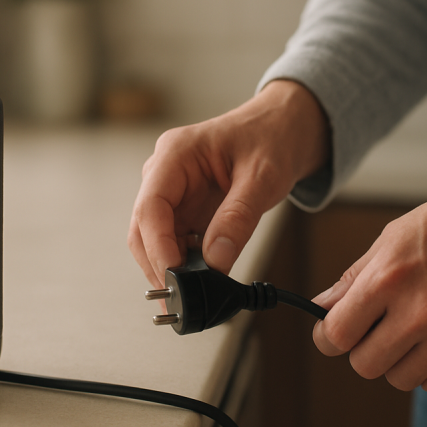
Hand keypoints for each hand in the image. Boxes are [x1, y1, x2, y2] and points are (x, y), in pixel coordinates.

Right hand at [129, 80, 328, 289]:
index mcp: (175, 154)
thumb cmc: (271, 139)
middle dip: (159, 265)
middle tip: (181, 299)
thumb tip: (215, 261)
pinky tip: (201, 280)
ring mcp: (172, 193)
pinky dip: (184, 264)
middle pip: (143, 228)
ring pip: (153, 240)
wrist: (282, 128)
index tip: (175, 276)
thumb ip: (238, 217)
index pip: (150, 207)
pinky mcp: (184, 209)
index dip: (158, 246)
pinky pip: (174, 241)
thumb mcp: (263, 177)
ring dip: (169, 268)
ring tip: (193, 295)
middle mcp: (165, 174)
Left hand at [312, 149, 426, 392]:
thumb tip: (322, 307)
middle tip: (378, 327)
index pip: (336, 335)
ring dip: (399, 359)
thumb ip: (354, 279)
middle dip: (364, 349)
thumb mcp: (393, 237)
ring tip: (413, 328)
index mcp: (388, 277)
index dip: (329, 337)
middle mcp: (418, 311)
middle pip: (365, 365)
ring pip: (400, 379)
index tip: (334, 332)